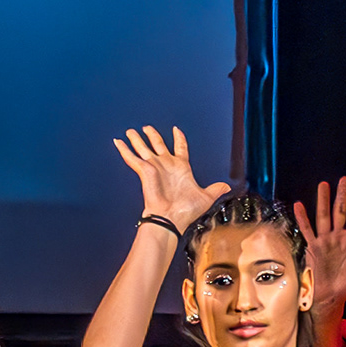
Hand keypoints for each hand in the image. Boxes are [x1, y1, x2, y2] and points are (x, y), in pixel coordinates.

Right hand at [113, 126, 229, 229]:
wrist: (170, 218)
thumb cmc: (185, 211)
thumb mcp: (206, 197)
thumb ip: (215, 189)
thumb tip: (227, 186)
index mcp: (181, 168)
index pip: (179, 148)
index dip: (179, 138)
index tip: (176, 130)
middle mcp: (166, 165)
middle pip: (158, 144)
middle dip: (152, 135)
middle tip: (147, 128)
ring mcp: (154, 167)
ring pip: (144, 148)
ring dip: (137, 139)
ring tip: (130, 132)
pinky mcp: (144, 171)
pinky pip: (132, 157)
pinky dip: (124, 150)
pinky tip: (118, 142)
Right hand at [297, 179, 345, 310]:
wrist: (331, 296)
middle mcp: (337, 237)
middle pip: (340, 211)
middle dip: (342, 195)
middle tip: (344, 179)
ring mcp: (324, 241)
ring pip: (324, 216)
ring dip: (323, 201)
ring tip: (323, 185)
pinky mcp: (313, 248)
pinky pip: (307, 230)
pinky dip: (303, 218)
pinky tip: (299, 205)